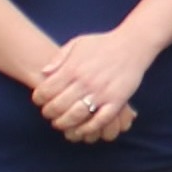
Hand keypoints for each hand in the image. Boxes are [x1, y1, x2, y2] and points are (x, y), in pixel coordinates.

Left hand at [31, 32, 145, 144]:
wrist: (132, 45)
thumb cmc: (103, 43)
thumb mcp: (78, 43)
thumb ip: (59, 57)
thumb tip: (44, 72)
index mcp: (73, 68)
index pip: (46, 90)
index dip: (38, 98)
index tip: (39, 100)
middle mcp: (85, 82)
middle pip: (58, 106)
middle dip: (48, 113)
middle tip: (48, 114)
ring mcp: (101, 93)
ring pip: (75, 116)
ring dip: (64, 124)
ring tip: (61, 123)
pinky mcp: (116, 101)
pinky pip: (99, 121)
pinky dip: (87, 128)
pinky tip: (81, 129)